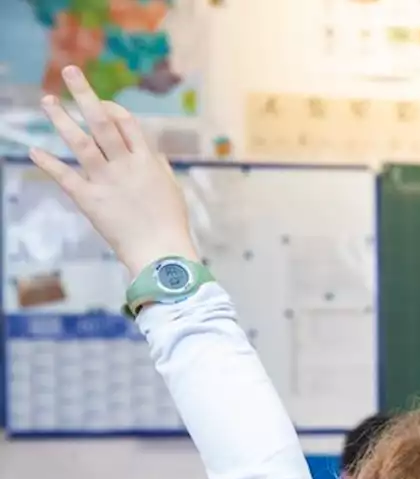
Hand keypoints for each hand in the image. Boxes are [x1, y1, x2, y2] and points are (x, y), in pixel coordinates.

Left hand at [28, 66, 195, 277]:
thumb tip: (151, 152)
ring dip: (61, 119)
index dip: (112, 107)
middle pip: (101, 122)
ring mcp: (105, 181)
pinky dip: (48, 163)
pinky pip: (65, 177)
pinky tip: (33, 150)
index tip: (100, 103)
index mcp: (147, 161)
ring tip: (47, 100)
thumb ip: (159, 166)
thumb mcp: (171, 189)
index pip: (126, 122)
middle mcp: (124, 165)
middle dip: (85, 94)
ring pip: (80, 143)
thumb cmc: (171, 222)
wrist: (160, 252)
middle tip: (68, 71)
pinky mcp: (89, 200)